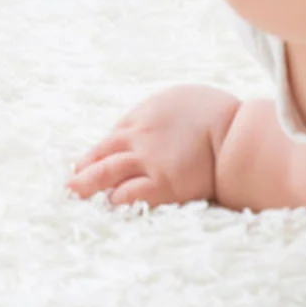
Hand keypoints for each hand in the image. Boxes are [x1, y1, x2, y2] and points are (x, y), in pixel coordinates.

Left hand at [67, 84, 241, 208]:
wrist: (236, 130)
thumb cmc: (217, 112)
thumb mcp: (180, 101)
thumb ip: (164, 114)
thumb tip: (165, 119)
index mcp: (142, 117)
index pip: (113, 137)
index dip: (100, 153)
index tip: (88, 163)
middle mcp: (138, 137)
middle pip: (101, 154)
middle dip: (82, 169)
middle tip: (69, 182)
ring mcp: (148, 160)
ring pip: (107, 172)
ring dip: (88, 184)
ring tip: (74, 194)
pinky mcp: (163, 184)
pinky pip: (132, 194)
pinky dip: (118, 200)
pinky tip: (111, 206)